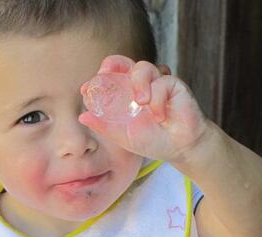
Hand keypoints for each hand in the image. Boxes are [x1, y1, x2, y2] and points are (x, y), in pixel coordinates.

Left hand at [79, 55, 207, 161]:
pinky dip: (158, 100)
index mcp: (125, 94)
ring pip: (143, 67)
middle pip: (124, 63)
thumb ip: (103, 126)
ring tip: (141, 103)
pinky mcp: (174, 85)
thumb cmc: (152, 140)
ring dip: (139, 83)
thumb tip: (81, 116)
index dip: (96, 79)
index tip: (85, 89)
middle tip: (105, 72)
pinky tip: (160, 117)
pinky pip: (162, 83)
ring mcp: (157, 83)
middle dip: (114, 64)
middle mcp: (140, 85)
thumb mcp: (122, 136)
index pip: (110, 77)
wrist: (180, 149)